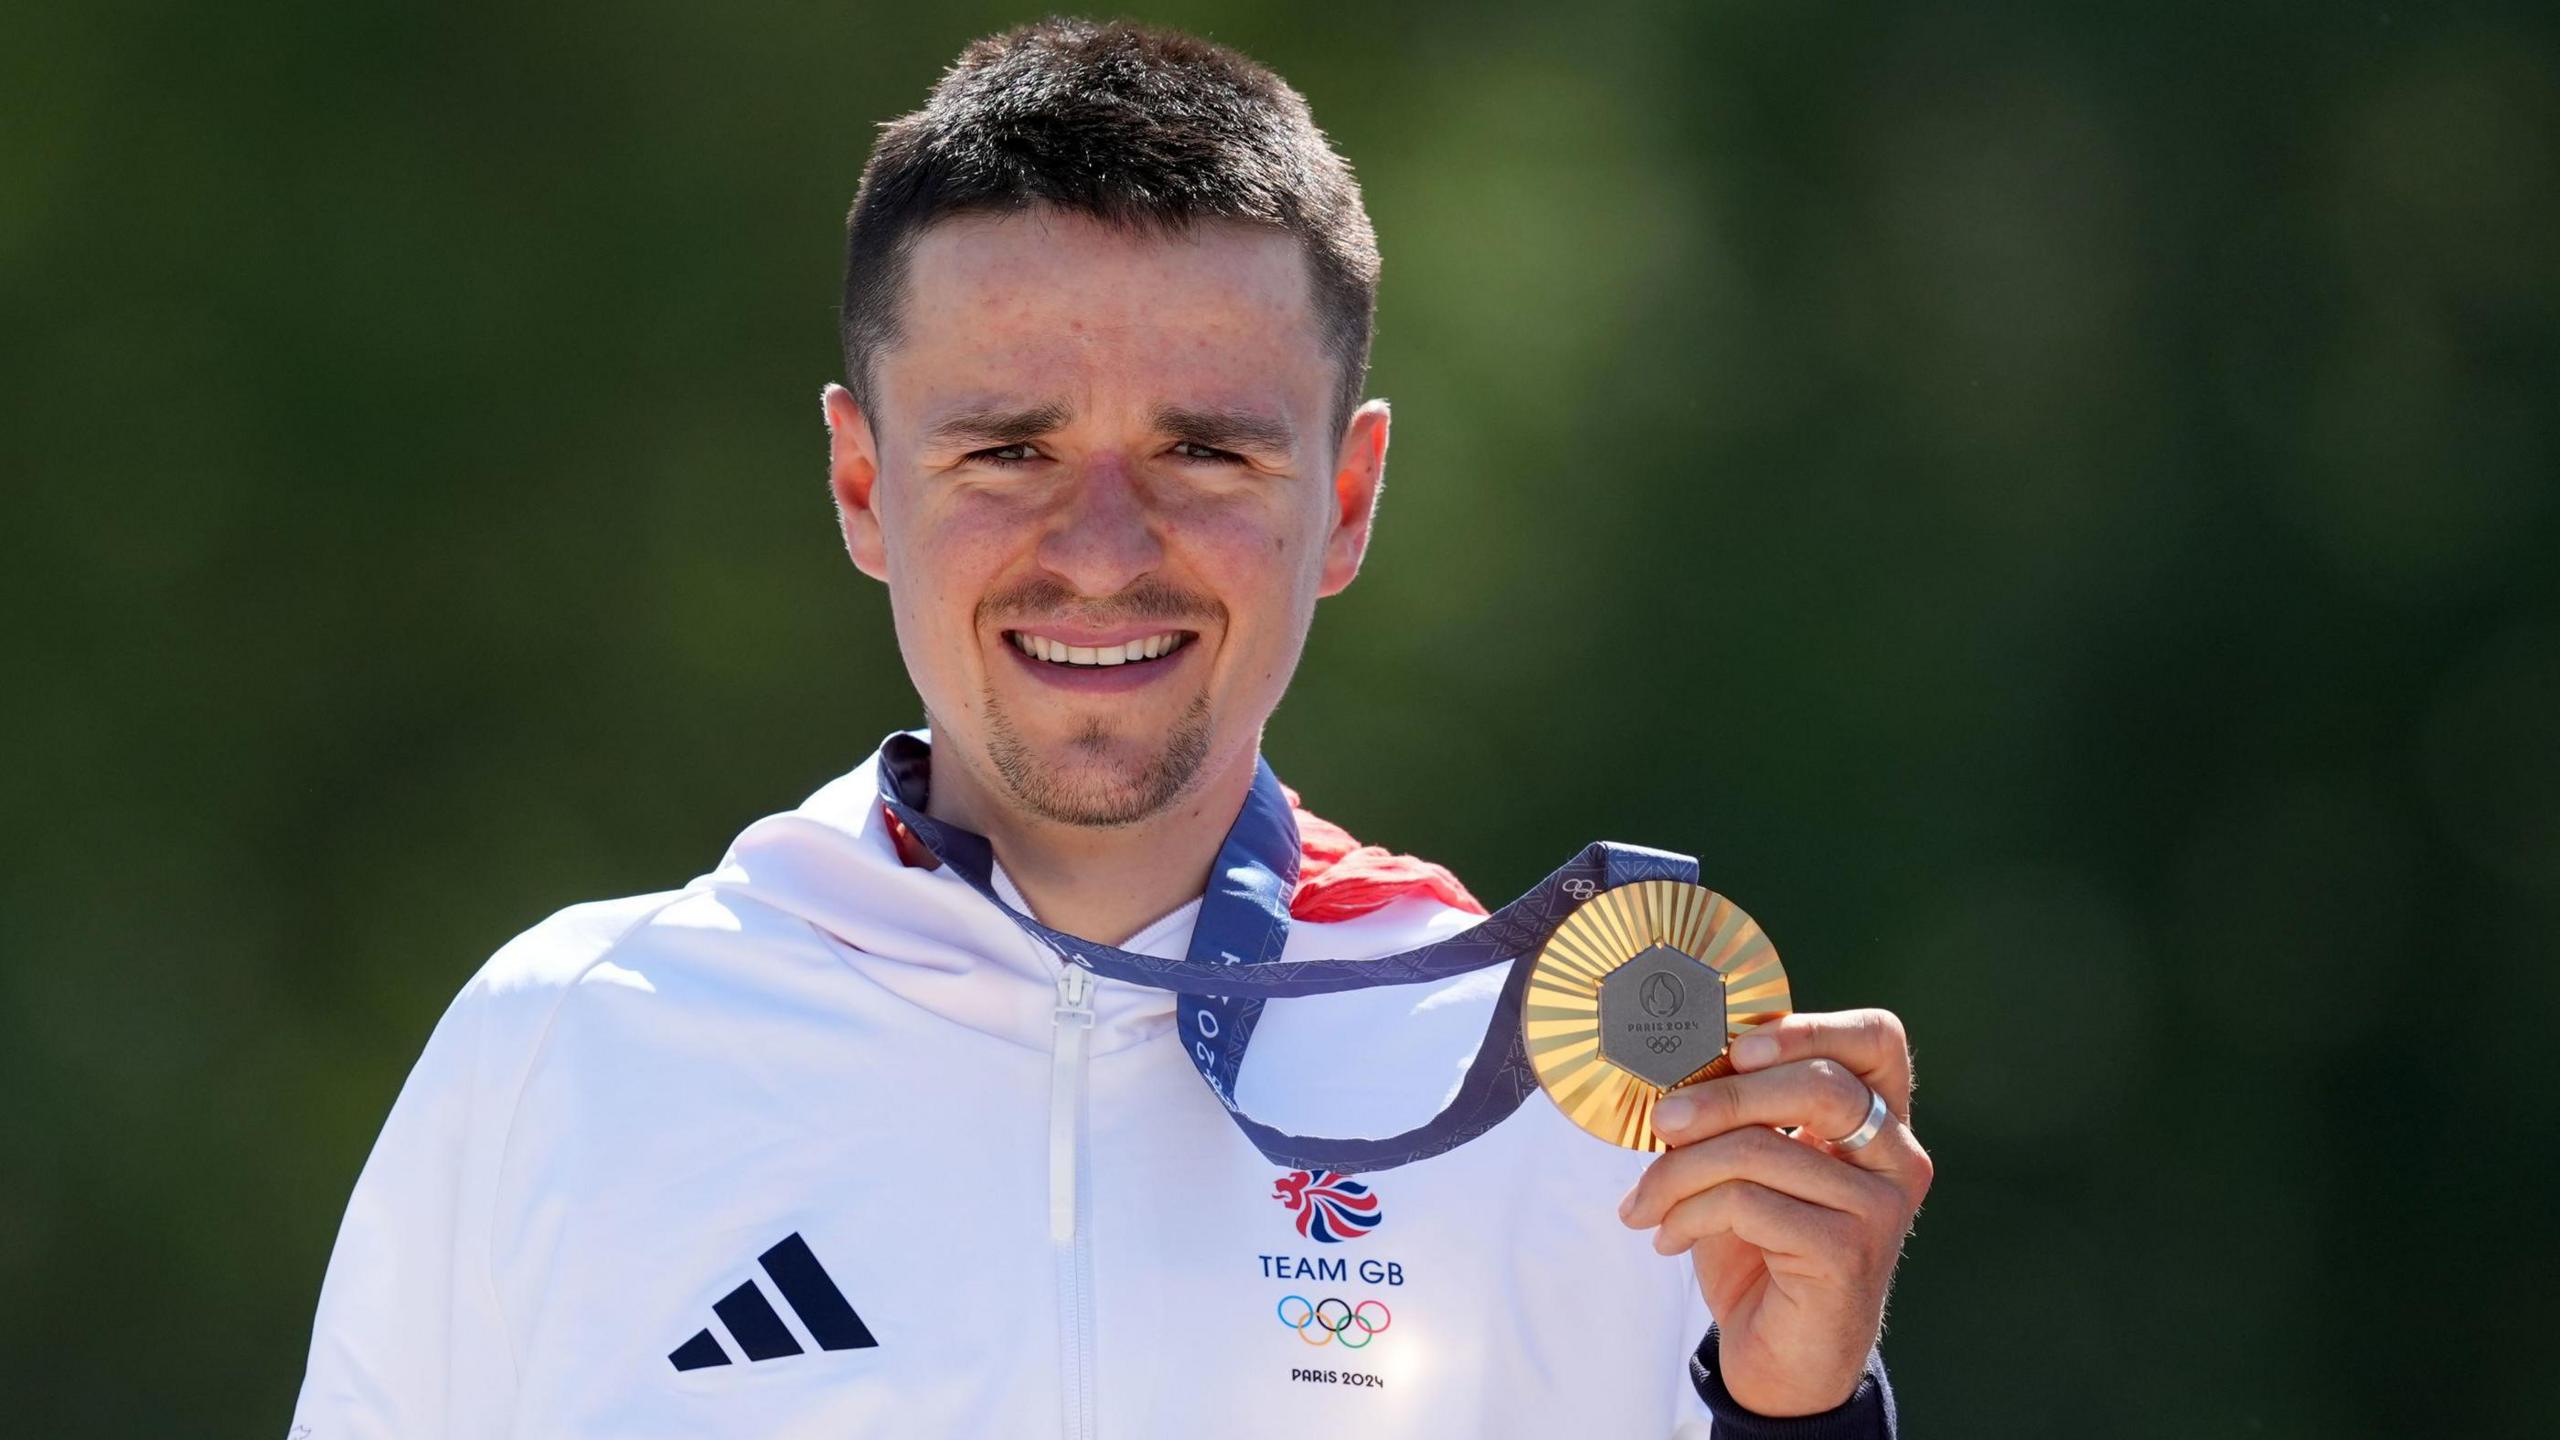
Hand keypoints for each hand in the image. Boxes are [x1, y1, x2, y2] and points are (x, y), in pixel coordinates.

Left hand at [1616, 1008, 1931, 1416]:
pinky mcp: (1849, 1253)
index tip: (1738, 1047)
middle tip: (1661, 1119)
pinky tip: (1667, 1238)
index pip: (1878, 1039)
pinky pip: (1747, 1203)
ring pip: (1762, 1149)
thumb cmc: (1760, 1247)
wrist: (1780, 1360)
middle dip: (1721, 1097)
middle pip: (1817, 1085)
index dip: (1811, 1028)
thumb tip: (1677, 1062)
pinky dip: (1689, 1214)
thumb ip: (1737, 1110)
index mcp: (1880, 1120)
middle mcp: (1897, 1157)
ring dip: (1680, 1171)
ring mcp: (1880, 1207)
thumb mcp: (1748, 1164)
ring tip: (1645, 1201)